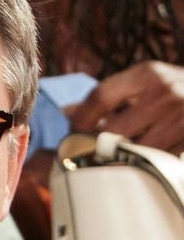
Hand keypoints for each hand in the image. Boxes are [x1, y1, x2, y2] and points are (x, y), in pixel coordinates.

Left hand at [66, 61, 183, 153]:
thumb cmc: (173, 90)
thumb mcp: (145, 82)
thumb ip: (110, 97)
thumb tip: (68, 113)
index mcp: (146, 74)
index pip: (100, 97)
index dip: (80, 120)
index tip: (72, 133)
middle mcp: (164, 93)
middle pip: (114, 131)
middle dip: (97, 145)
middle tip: (87, 153)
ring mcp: (179, 119)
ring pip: (135, 152)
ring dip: (121, 158)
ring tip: (115, 157)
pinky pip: (156, 161)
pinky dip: (144, 164)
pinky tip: (140, 162)